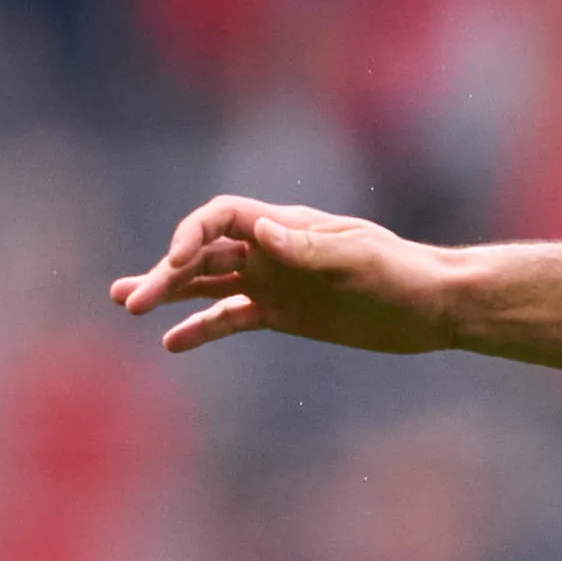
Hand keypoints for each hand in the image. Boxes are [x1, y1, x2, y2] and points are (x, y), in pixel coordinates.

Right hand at [111, 196, 460, 355]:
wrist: (433, 306)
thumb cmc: (402, 273)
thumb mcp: (357, 258)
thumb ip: (306, 248)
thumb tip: (260, 231)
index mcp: (285, 226)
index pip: (220, 218)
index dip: (190, 235)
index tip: (176, 263)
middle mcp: (271, 250)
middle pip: (203, 254)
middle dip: (164, 273)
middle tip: (129, 299)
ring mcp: (274, 282)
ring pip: (208, 285)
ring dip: (169, 293)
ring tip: (127, 304)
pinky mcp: (283, 314)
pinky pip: (232, 318)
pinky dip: (202, 329)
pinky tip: (172, 342)